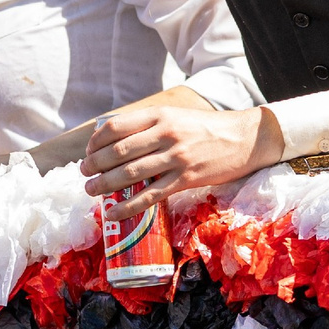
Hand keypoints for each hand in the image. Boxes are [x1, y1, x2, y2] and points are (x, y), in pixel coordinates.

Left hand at [82, 102, 282, 221]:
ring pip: (130, 174)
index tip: (89, 152)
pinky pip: (150, 196)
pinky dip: (127, 206)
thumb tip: (117, 141)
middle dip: (94, 165)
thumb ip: (150, 125)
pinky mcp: (186, 179)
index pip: (116, 127)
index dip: (96, 142)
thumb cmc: (207, 128)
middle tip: (84, 173)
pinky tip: (113, 213)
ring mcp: (176, 157)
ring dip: (104, 185)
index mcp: (160, 115)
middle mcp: (165, 134)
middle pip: (118, 151)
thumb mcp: (176, 116)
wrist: (244, 138)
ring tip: (91, 190)